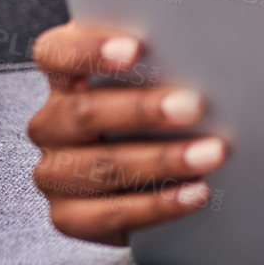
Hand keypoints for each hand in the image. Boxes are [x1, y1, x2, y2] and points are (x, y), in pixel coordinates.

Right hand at [26, 20, 226, 245]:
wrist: (156, 174)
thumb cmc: (160, 105)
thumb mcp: (159, 76)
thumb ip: (167, 58)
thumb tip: (211, 48)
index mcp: (65, 78)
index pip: (57, 53)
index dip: (90, 49)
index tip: (136, 48)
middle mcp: (51, 123)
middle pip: (84, 113)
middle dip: (143, 110)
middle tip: (195, 106)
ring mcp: (55, 173)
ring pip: (102, 167)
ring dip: (163, 160)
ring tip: (212, 153)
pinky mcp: (69, 216)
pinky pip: (111, 214)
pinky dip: (159, 204)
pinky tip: (196, 192)